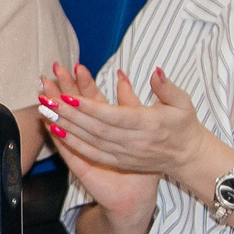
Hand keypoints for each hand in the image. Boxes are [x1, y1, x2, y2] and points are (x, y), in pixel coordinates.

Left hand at [40, 62, 204, 217]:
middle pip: (95, 128)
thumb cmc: (184, 125)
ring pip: (90, 141)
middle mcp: (133, 142)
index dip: (90, 108)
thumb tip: (155, 71)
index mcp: (148, 124)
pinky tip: (57, 132)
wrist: (188, 157)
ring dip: (65, 127)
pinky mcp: (119, 162)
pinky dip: (73, 143)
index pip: (113, 116)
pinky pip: (92, 153)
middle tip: (46, 100)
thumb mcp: (182, 102)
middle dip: (68, 114)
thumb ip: (166, 86)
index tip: (69, 96)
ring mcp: (125, 154)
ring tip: (45, 111)